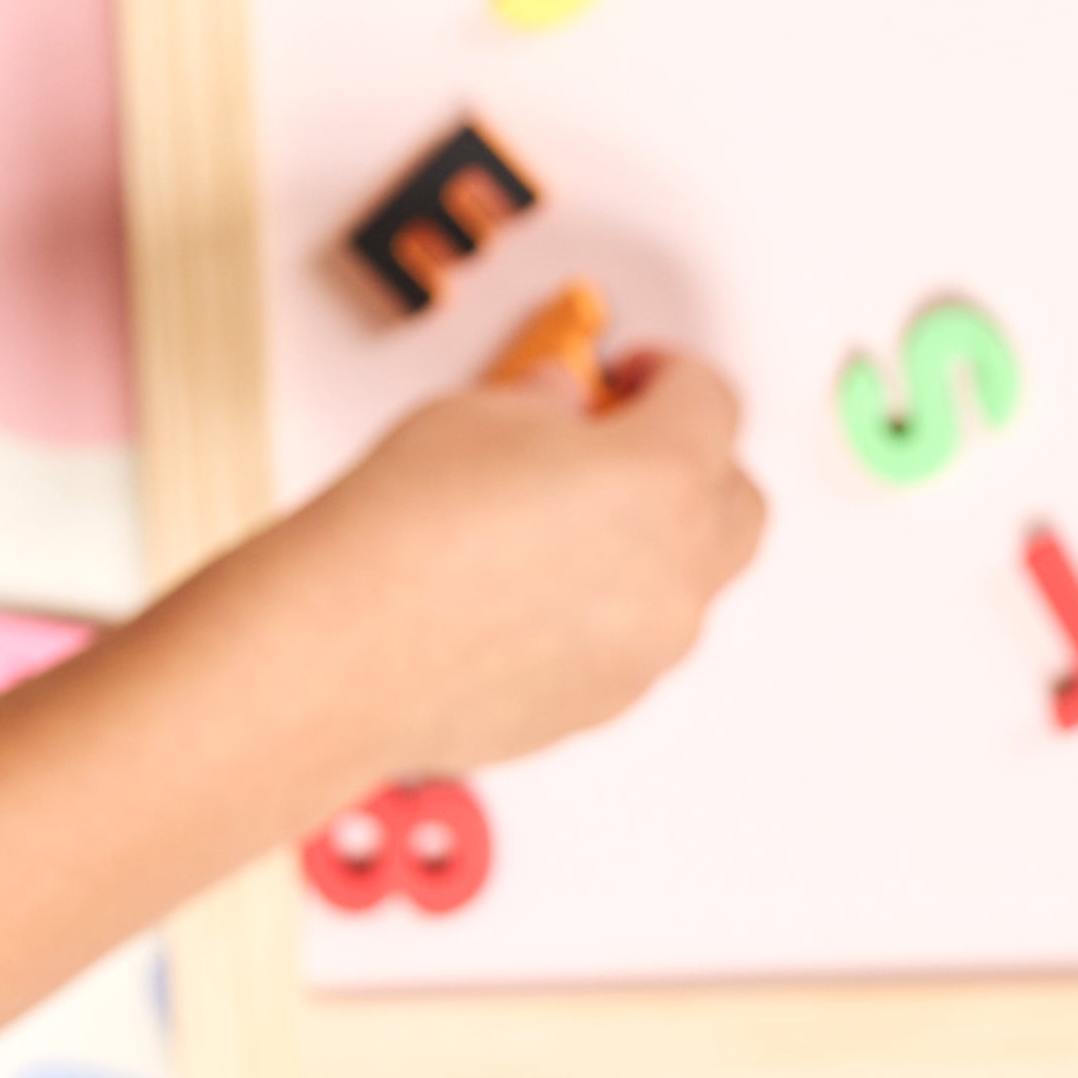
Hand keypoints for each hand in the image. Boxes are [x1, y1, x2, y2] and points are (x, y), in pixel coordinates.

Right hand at [217, 347, 768, 789]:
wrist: (340, 651)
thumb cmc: (399, 533)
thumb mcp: (477, 413)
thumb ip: (548, 406)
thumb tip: (563, 410)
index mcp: (663, 473)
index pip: (712, 402)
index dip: (670, 375)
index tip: (637, 376)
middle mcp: (677, 568)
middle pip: (736, 501)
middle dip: (692, 465)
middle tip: (621, 444)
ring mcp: (648, 646)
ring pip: (694, 582)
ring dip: (658, 543)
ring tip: (572, 524)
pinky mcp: (607, 702)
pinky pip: (640, 642)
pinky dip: (614, 610)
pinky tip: (538, 592)